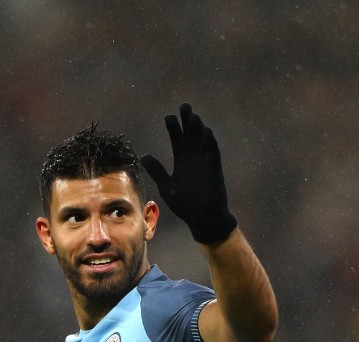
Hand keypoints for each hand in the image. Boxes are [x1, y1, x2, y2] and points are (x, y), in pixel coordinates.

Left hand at [140, 103, 237, 243]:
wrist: (202, 217)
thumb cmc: (184, 204)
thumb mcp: (167, 185)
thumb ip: (157, 170)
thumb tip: (144, 156)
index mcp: (182, 161)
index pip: (178, 140)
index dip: (174, 128)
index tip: (169, 117)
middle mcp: (194, 159)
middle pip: (191, 135)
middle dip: (188, 121)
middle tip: (184, 106)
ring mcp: (205, 163)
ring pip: (202, 141)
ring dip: (199, 129)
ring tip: (193, 116)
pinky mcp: (214, 169)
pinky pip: (212, 153)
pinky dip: (210, 143)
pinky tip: (206, 132)